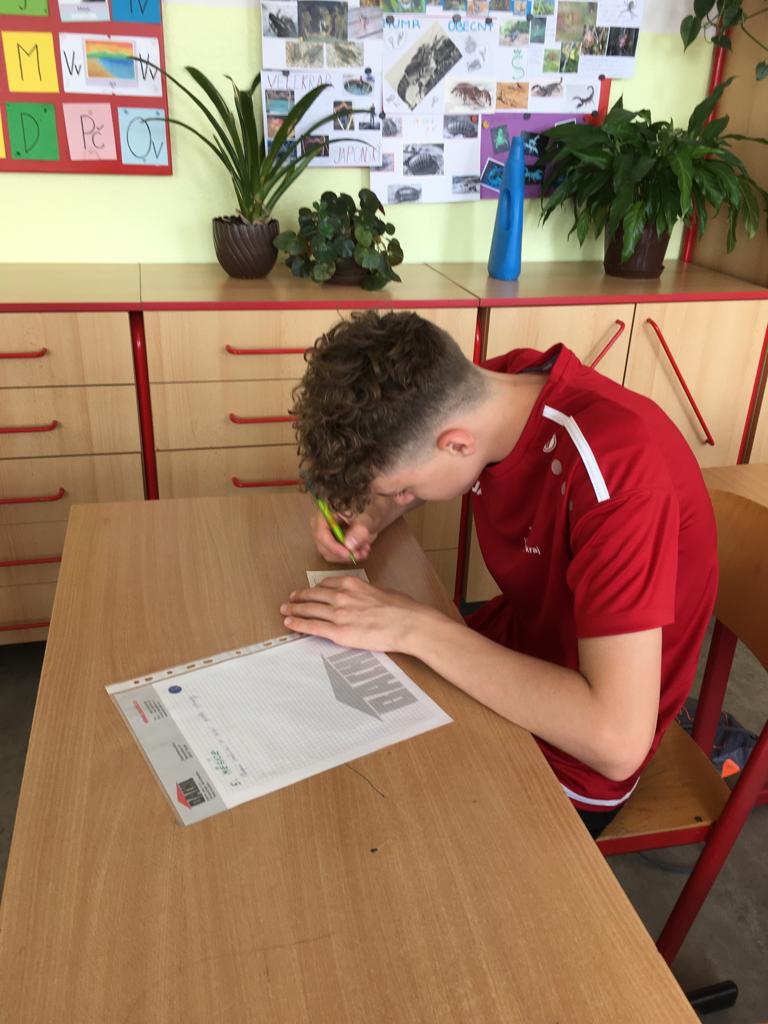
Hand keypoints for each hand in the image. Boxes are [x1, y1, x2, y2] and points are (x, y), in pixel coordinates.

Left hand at [280, 576, 444, 653]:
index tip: (308, 591)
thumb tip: (362, 599)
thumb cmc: (401, 608)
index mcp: (352, 584)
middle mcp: (341, 596)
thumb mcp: (380, 592)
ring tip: (285, 611)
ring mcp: (338, 614)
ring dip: (294, 610)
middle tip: (290, 600)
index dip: (314, 589)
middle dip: (299, 598)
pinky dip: (298, 624)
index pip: (326, 584)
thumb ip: (365, 593)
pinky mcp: (338, 632)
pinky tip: (290, 624)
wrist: (408, 623)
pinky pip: (312, 627)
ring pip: (309, 610)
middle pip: (313, 596)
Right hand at [311, 509, 378, 562]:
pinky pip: (336, 552)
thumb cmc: (377, 503)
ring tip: (364, 551)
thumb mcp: (373, 513)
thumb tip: (348, 545)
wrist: (383, 504)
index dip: (332, 546)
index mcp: (328, 509)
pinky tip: (362, 550)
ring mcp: (329, 530)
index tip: (349, 553)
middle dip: (340, 553)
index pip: (320, 532)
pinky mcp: (335, 538)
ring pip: (328, 551)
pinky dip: (348, 555)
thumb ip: (362, 527)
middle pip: (322, 544)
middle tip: (359, 554)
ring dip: (345, 556)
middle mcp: (324, 520)